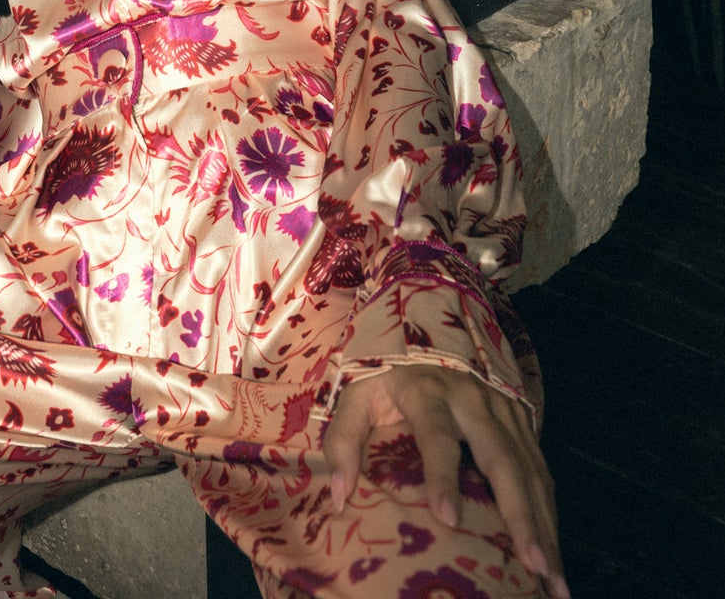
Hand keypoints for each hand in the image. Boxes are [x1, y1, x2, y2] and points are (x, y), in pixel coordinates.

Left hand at [325, 365, 566, 597]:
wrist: (424, 320)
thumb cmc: (386, 371)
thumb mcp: (355, 394)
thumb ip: (343, 441)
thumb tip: (340, 495)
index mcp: (427, 391)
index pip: (436, 436)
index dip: (442, 477)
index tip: (448, 519)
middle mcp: (472, 399)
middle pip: (501, 458)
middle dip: (519, 514)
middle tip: (531, 564)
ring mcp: (502, 407)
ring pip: (529, 468)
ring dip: (544, 521)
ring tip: (552, 574)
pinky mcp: (520, 415)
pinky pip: (539, 466)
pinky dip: (549, 509)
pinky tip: (553, 546)